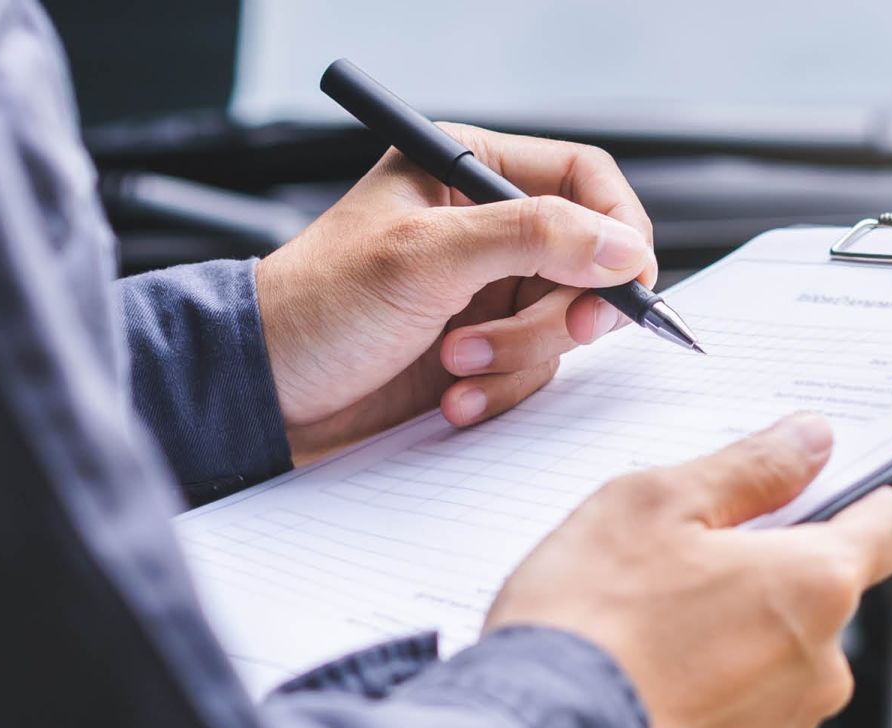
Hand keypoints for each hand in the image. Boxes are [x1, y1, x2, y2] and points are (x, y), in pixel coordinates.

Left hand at [253, 125, 656, 461]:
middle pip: (590, 259)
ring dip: (519, 355)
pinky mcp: (484, 347)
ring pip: (568, 322)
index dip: (618, 228)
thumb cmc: (318, 306)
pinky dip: (502, 388)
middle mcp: (486, 225)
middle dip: (564, 309)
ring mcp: (488, 290)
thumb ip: (533, 238)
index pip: (585, 179)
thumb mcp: (427, 257)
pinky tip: (451, 395)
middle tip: (560, 333)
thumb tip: (623, 246)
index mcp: (468, 169)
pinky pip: (537, 370)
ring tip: (455, 363)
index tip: (625, 279)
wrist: (266, 393)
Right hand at [485, 414, 891, 727]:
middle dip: (761, 590)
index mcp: (814, 586)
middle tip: (675, 582)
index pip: (891, 530)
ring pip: (774, 681)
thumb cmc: (587, 630)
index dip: (861, 506)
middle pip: (817, 609)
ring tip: (642, 655)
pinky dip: (699, 726)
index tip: (822, 500)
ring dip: (727, 662)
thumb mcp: (651, 507)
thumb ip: (745, 469)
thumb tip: (809, 442)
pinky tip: (636, 713)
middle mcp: (821, 673)